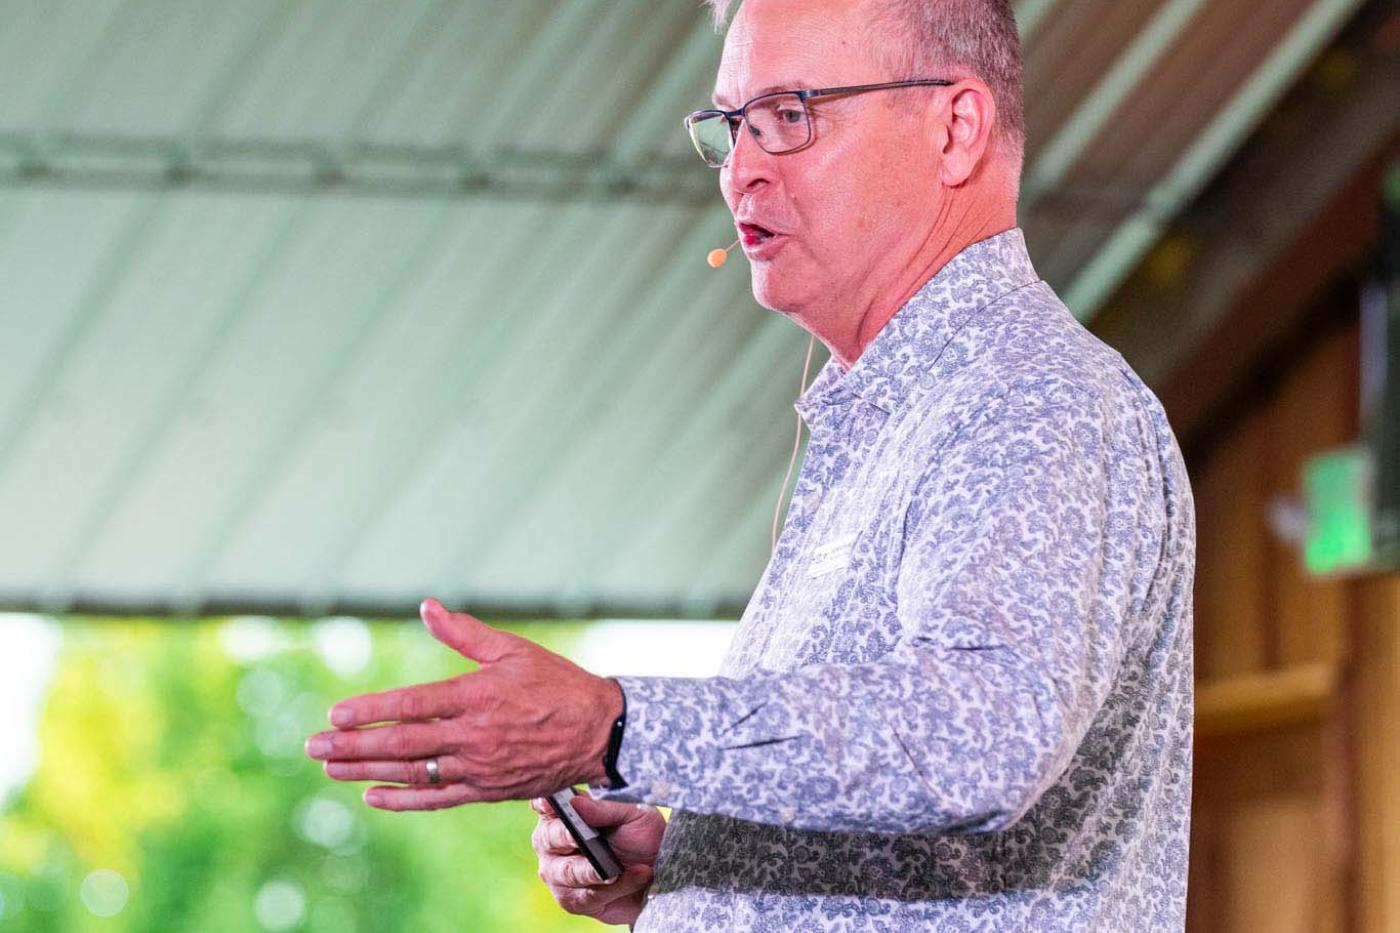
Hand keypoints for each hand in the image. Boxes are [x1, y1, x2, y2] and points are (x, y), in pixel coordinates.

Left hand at [305, 597, 622, 810]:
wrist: (600, 733)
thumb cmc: (557, 684)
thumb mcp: (514, 650)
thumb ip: (465, 633)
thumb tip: (427, 607)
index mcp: (478, 696)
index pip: (413, 706)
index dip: (373, 712)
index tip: (336, 715)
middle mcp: (475, 735)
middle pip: (403, 743)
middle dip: (354, 745)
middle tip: (313, 746)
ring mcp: (480, 767)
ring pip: (414, 772)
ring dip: (368, 771)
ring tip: (331, 768)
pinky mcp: (488, 789)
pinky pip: (438, 798)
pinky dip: (403, 798)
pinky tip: (373, 795)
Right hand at [530, 795, 664, 925]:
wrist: (660, 873)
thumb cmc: (642, 836)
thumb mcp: (632, 813)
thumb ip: (604, 809)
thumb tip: (576, 802)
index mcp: (563, 814)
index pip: (544, 804)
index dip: (544, 803)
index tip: (550, 802)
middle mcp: (552, 844)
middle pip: (548, 839)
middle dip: (566, 837)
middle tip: (580, 838)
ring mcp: (558, 874)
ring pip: (567, 872)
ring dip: (594, 871)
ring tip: (616, 869)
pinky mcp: (573, 901)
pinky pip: (588, 896)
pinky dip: (614, 887)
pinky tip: (636, 876)